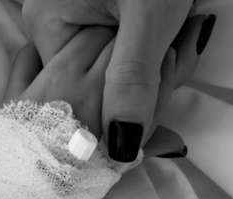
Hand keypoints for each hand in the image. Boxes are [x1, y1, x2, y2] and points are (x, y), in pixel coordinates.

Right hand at [20, 0, 216, 160]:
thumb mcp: (148, 15)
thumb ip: (132, 80)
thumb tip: (118, 148)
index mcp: (47, 26)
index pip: (86, 99)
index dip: (131, 99)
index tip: (166, 67)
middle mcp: (52, 28)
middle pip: (104, 89)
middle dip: (153, 77)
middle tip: (183, 40)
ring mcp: (74, 23)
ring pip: (121, 75)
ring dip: (163, 63)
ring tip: (184, 22)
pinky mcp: (98, 19)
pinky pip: (127, 58)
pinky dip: (159, 51)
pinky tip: (176, 31)